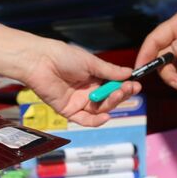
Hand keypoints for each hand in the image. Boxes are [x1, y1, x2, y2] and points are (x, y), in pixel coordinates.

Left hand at [18, 40, 139, 127]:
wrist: (40, 61)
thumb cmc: (63, 56)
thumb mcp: (91, 62)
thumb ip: (109, 71)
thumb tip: (129, 73)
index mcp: (93, 77)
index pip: (113, 85)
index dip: (125, 86)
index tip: (135, 85)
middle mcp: (87, 90)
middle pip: (108, 99)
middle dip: (120, 94)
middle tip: (128, 89)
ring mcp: (78, 101)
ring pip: (99, 109)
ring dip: (111, 103)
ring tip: (117, 94)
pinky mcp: (68, 110)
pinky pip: (84, 120)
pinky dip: (96, 121)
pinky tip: (106, 116)